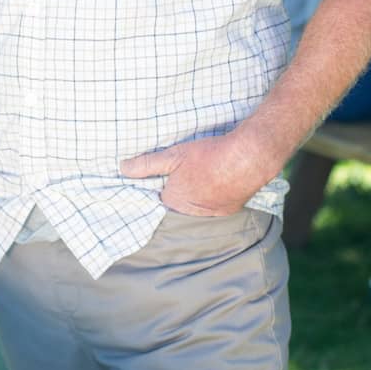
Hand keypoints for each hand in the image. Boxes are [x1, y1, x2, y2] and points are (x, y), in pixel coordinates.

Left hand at [120, 131, 269, 217]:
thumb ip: (147, 164)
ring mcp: (212, 214)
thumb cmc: (208, 156)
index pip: (160, 199)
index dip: (161, 186)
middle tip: (187, 174)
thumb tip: (123, 168)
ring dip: (198, 196)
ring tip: (202, 176)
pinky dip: (214, 197)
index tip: (165, 177)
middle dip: (180, 192)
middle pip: (179, 205)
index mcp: (174, 201)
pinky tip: (216, 182)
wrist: (247, 158)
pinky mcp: (229, 211)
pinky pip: (215, 207)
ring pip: (197, 207)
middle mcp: (191, 213)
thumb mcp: (173, 155)